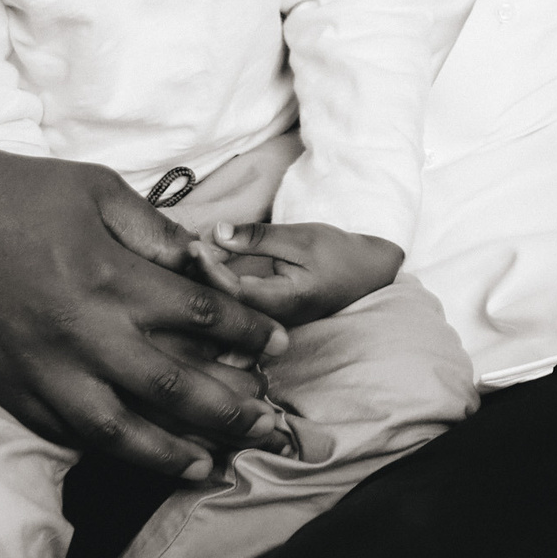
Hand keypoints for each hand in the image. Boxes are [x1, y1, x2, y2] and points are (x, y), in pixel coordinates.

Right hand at [0, 142, 292, 478]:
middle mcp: (83, 333)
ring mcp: (42, 367)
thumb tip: (203, 263)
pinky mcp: (6, 387)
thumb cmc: (18, 191)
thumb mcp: (100, 190)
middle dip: (228, 409)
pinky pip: (64, 430)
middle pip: (173, 385)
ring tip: (208, 465)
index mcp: (113, 278)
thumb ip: (156, 232)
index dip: (248, 333)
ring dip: (169, 452)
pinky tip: (135, 456)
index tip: (280, 345)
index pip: (200, 316)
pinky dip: (105, 448)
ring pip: (118, 428)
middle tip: (265, 425)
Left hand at [198, 222, 403, 325]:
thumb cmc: (339, 253)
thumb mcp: (301, 238)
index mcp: (282, 303)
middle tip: (189, 248)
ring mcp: (268, 325)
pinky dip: (218, 292)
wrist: (368, 273)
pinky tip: (207, 275)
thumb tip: (217, 232)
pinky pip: (234, 311)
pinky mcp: (267, 320)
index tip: (195, 245)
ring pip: (225, 311)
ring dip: (205, 285)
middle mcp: (271, 321)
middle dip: (199, 278)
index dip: (208, 270)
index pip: (231, 292)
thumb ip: (258, 238)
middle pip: (221, 307)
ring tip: (194, 258)